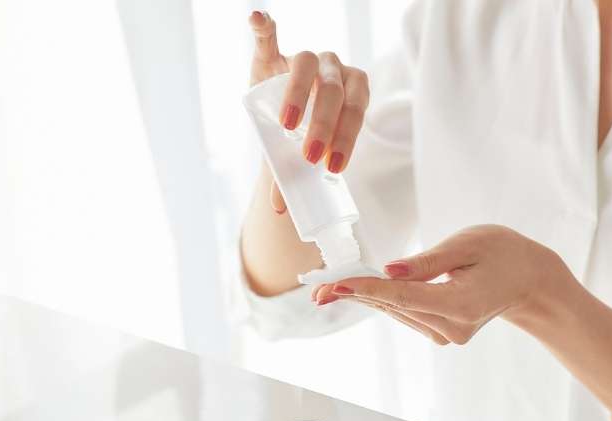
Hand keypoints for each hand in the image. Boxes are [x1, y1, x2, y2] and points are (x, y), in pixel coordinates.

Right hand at [248, 11, 369, 213]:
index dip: (347, 136)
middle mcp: (334, 69)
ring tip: (288, 125)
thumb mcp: (301, 153)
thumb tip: (282, 210)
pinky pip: (269, 35)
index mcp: (351, 91)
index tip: (332, 166)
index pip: (354, 107)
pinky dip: (263, 26)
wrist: (283, 111)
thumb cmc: (301, 134)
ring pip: (309, 65)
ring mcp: (306, 58)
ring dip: (300, 93)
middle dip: (326, 125)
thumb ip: (292, 175)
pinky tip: (257, 19)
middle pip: (334, 91)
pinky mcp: (274, 50)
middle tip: (311, 156)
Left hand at [312, 225, 569, 344]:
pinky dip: (386, 301)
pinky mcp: (444, 333)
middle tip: (316, 290)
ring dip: (366, 298)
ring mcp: (448, 334)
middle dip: (356, 294)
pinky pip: (408, 314)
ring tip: (330, 289)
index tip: (337, 286)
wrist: (529, 280)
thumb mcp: (468, 244)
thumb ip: (428, 261)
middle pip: (395, 307)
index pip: (405, 297)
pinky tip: (362, 291)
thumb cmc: (503, 252)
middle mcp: (453, 327)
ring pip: (398, 312)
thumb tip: (390, 270)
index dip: (368, 289)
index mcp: (461, 304)